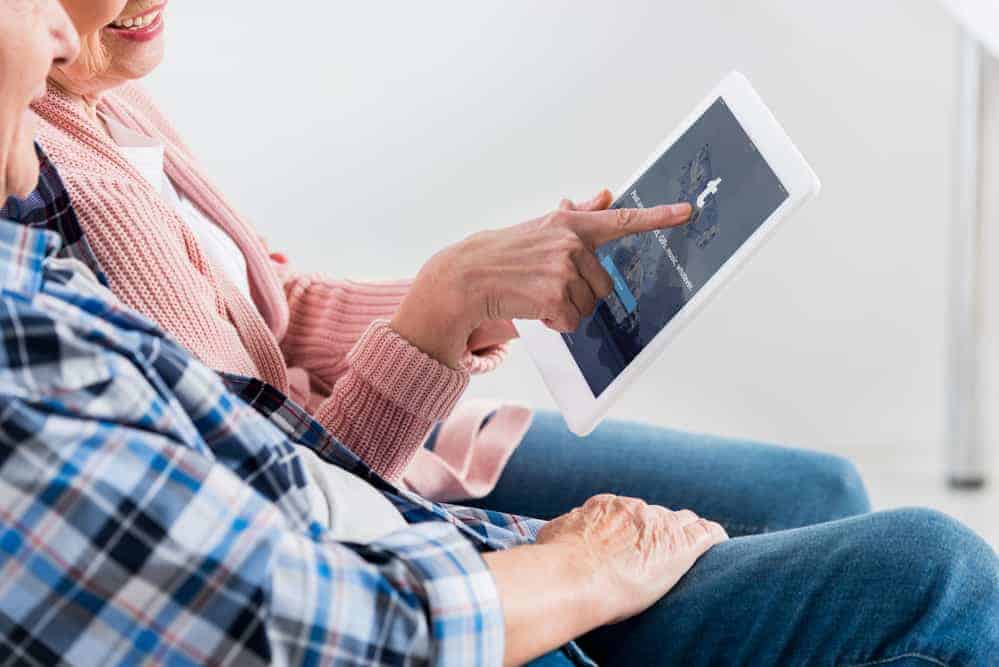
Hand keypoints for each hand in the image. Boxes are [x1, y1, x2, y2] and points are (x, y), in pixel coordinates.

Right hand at [391, 190, 691, 366]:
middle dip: (581, 293)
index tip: (687, 210)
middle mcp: (572, 244)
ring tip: (536, 294)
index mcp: (572, 225)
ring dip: (566, 309)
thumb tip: (606, 195)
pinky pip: (571, 321)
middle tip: (548, 285)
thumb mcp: (542, 229)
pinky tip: (534, 309)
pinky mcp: (554, 296)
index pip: (623, 221)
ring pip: (588, 306)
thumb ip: (579, 215)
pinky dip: (555, 323)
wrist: (468, 276)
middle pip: (604, 285)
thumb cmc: (505, 252)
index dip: (659, 217)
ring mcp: (563, 270)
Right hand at [536, 494, 727, 625]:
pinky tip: (717, 545)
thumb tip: (563, 532)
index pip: (628, 511)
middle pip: (657, 515)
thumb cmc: (557, 561)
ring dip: (684, 534)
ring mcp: (660, 524)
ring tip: (688, 551)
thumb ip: (566, 529)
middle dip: (657, 531)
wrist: (574, 575)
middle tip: (653, 555)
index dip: (633, 527)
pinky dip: (713, 538)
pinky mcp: (682, 546)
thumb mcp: (553, 535)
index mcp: (605, 506)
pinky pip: (708, 533)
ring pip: (683, 522)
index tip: (629, 542)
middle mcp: (634, 509)